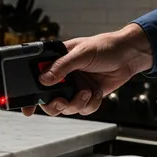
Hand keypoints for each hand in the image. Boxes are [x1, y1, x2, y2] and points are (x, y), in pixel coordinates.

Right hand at [22, 23, 152, 116]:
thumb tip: (43, 80)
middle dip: (54, 105)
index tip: (27, 107)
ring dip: (76, 104)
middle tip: (61, 101)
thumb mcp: (81, 53)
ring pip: (65, 108)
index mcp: (56, 62)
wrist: (129, 56)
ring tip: (86, 92)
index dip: (30, 95)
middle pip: (48, 100)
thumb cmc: (105, 46)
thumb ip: (62, 66)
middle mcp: (63, 77)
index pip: (36, 79)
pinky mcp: (88, 96)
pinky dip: (90, 104)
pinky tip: (96, 92)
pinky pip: (83, 109)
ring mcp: (75, 87)